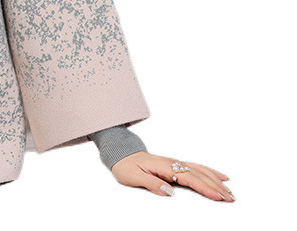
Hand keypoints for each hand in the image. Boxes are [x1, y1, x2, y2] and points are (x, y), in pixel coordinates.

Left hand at [110, 152, 234, 200]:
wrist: (121, 154)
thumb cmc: (126, 166)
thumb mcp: (133, 177)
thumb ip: (151, 183)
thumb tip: (169, 191)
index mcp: (163, 166)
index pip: (188, 178)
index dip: (204, 187)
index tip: (217, 196)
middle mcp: (172, 163)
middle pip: (198, 174)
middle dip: (216, 186)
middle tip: (231, 198)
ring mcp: (175, 163)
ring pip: (200, 170)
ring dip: (216, 180)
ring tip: (230, 192)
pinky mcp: (176, 165)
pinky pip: (197, 167)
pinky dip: (210, 172)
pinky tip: (220, 177)